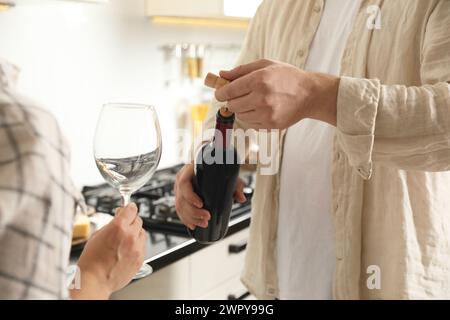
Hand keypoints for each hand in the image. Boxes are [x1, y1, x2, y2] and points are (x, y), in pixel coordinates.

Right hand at [70, 203, 145, 299]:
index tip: (127, 208)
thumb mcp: (97, 235)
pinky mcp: (140, 258)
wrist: (95, 280)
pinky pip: (142, 246)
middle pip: (138, 220)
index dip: (129, 208)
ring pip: (142, 232)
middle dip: (131, 220)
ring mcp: (137, 247)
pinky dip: (136, 245)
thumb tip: (118, 218)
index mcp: (118, 227)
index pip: (131, 209)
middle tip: (123, 225)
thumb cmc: (91, 261)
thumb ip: (111, 225)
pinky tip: (126, 250)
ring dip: (135, 233)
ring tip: (124, 240)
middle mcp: (130, 236)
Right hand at [174, 164, 245, 229]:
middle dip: (193, 212)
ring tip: (204, 223)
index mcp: (189, 170)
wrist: (213, 169)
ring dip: (191, 218)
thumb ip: (236, 185)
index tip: (200, 204)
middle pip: (182, 199)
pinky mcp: (181, 197)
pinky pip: (180, 210)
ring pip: (180, 207)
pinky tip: (193, 225)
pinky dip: (186, 219)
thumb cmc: (218, 170)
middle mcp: (182, 179)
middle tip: (207, 217)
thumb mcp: (228, 175)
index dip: (190, 196)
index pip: (184, 183)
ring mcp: (180, 189)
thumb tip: (241, 198)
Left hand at [215, 59, 338, 128]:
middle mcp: (261, 98)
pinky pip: (250, 124)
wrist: (310, 94)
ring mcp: (266, 114)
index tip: (220, 92)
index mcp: (258, 80)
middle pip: (232, 105)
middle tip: (239, 96)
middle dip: (231, 100)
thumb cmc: (286, 76)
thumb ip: (241, 70)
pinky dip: (251, 117)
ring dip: (242, 109)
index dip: (220, 92)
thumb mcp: (266, 65)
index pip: (228, 90)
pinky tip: (261, 109)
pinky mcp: (271, 125)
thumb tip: (221, 75)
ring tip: (253, 101)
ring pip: (240, 116)